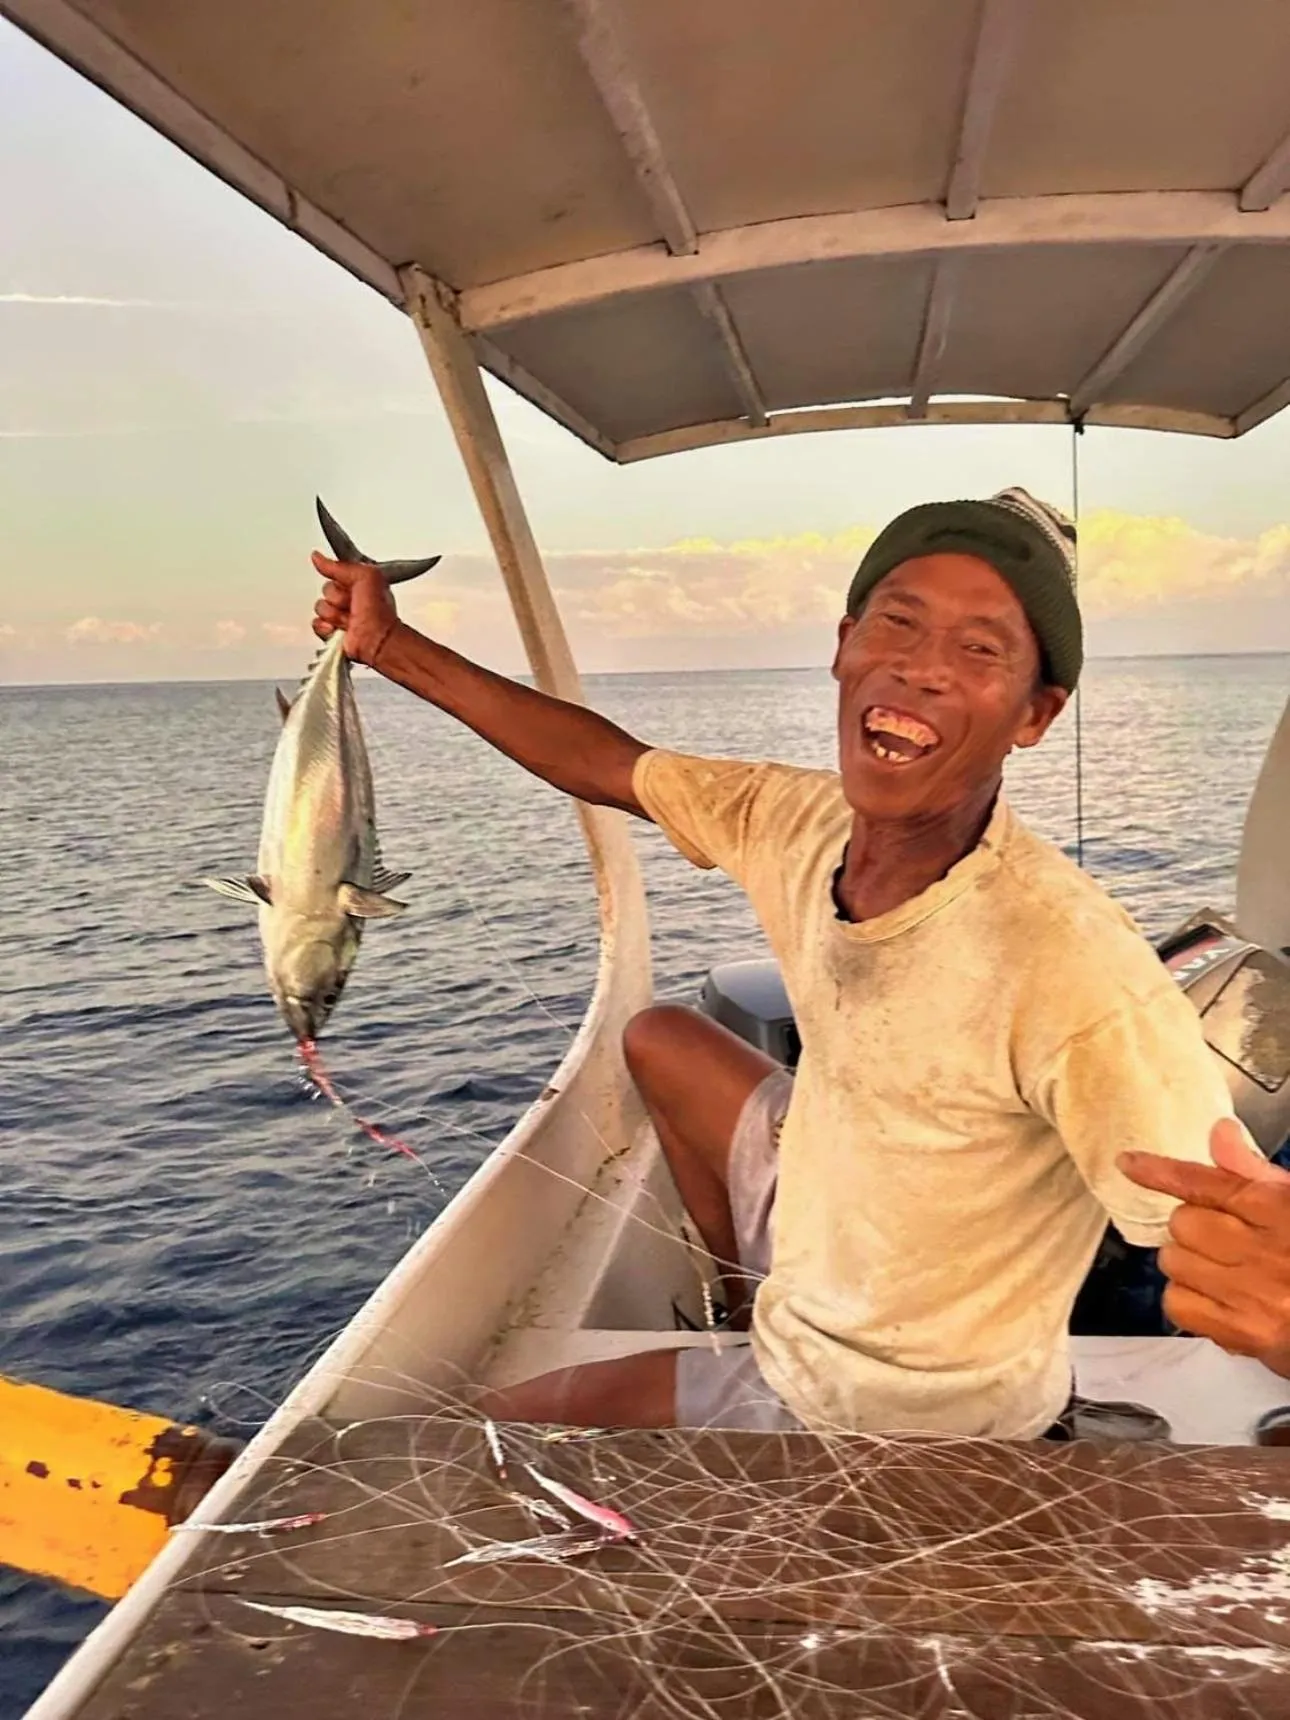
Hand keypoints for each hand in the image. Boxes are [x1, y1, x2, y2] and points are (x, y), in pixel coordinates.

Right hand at [311, 553, 399, 667]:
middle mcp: (350, 598)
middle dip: (337, 597)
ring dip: (333, 614)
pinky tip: (339, 629)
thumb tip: (318, 558)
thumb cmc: (378, 611)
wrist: (376, 639)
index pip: (336, 572)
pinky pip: (316, 623)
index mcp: (360, 583)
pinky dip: (326, 626)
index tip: (348, 583)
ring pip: (320, 607)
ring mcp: (341, 615)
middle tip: (352, 604)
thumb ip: (340, 566)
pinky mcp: (332, 632)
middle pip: (326, 589)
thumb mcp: (364, 576)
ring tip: (349, 619)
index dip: (339, 577)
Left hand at [1119, 1118, 1289, 1376]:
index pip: (1208, 1182)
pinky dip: (1186, 1299)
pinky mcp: (1243, 1333)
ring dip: (1187, 1263)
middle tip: (1221, 1238)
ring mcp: (1252, 1294)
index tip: (1129, 1163)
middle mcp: (1263, 1250)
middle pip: (1183, 1222)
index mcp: (1279, 1210)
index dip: (1161, 1171)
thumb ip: (1255, 1171)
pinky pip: (1178, 1304)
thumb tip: (1220, 1132)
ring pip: (1174, 1261)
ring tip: (1222, 1270)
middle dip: (1193, 1227)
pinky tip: (1214, 1298)